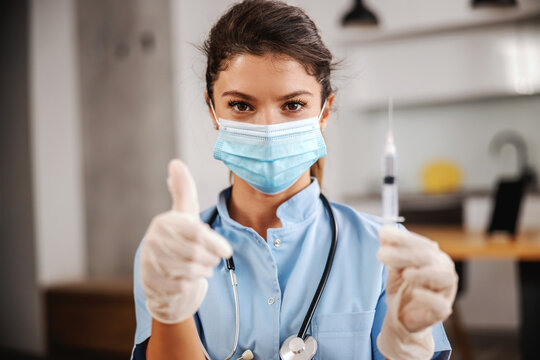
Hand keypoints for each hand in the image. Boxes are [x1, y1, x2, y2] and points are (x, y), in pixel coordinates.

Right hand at [140, 159, 232, 323]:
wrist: (161, 274)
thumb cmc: (178, 240)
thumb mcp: (184, 214)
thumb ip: (183, 190)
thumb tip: (175, 163)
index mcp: (165, 222)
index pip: (195, 233)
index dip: (214, 243)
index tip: (227, 251)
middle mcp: (154, 240)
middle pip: (195, 253)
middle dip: (210, 259)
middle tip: (214, 261)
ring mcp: (149, 261)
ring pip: (188, 270)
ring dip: (202, 272)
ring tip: (205, 269)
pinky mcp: (149, 281)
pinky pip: (179, 286)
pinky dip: (190, 285)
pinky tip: (191, 281)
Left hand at [376, 225, 457, 359]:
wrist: (402, 316)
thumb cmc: (402, 287)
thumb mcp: (393, 267)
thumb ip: (391, 250)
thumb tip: (384, 232)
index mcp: (433, 256)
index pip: (421, 243)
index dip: (403, 238)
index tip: (384, 233)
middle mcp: (443, 270)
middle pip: (429, 258)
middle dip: (405, 254)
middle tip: (382, 254)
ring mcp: (445, 291)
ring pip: (444, 277)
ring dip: (424, 273)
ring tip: (406, 273)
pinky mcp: (441, 311)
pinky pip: (440, 304)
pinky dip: (429, 297)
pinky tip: (415, 292)